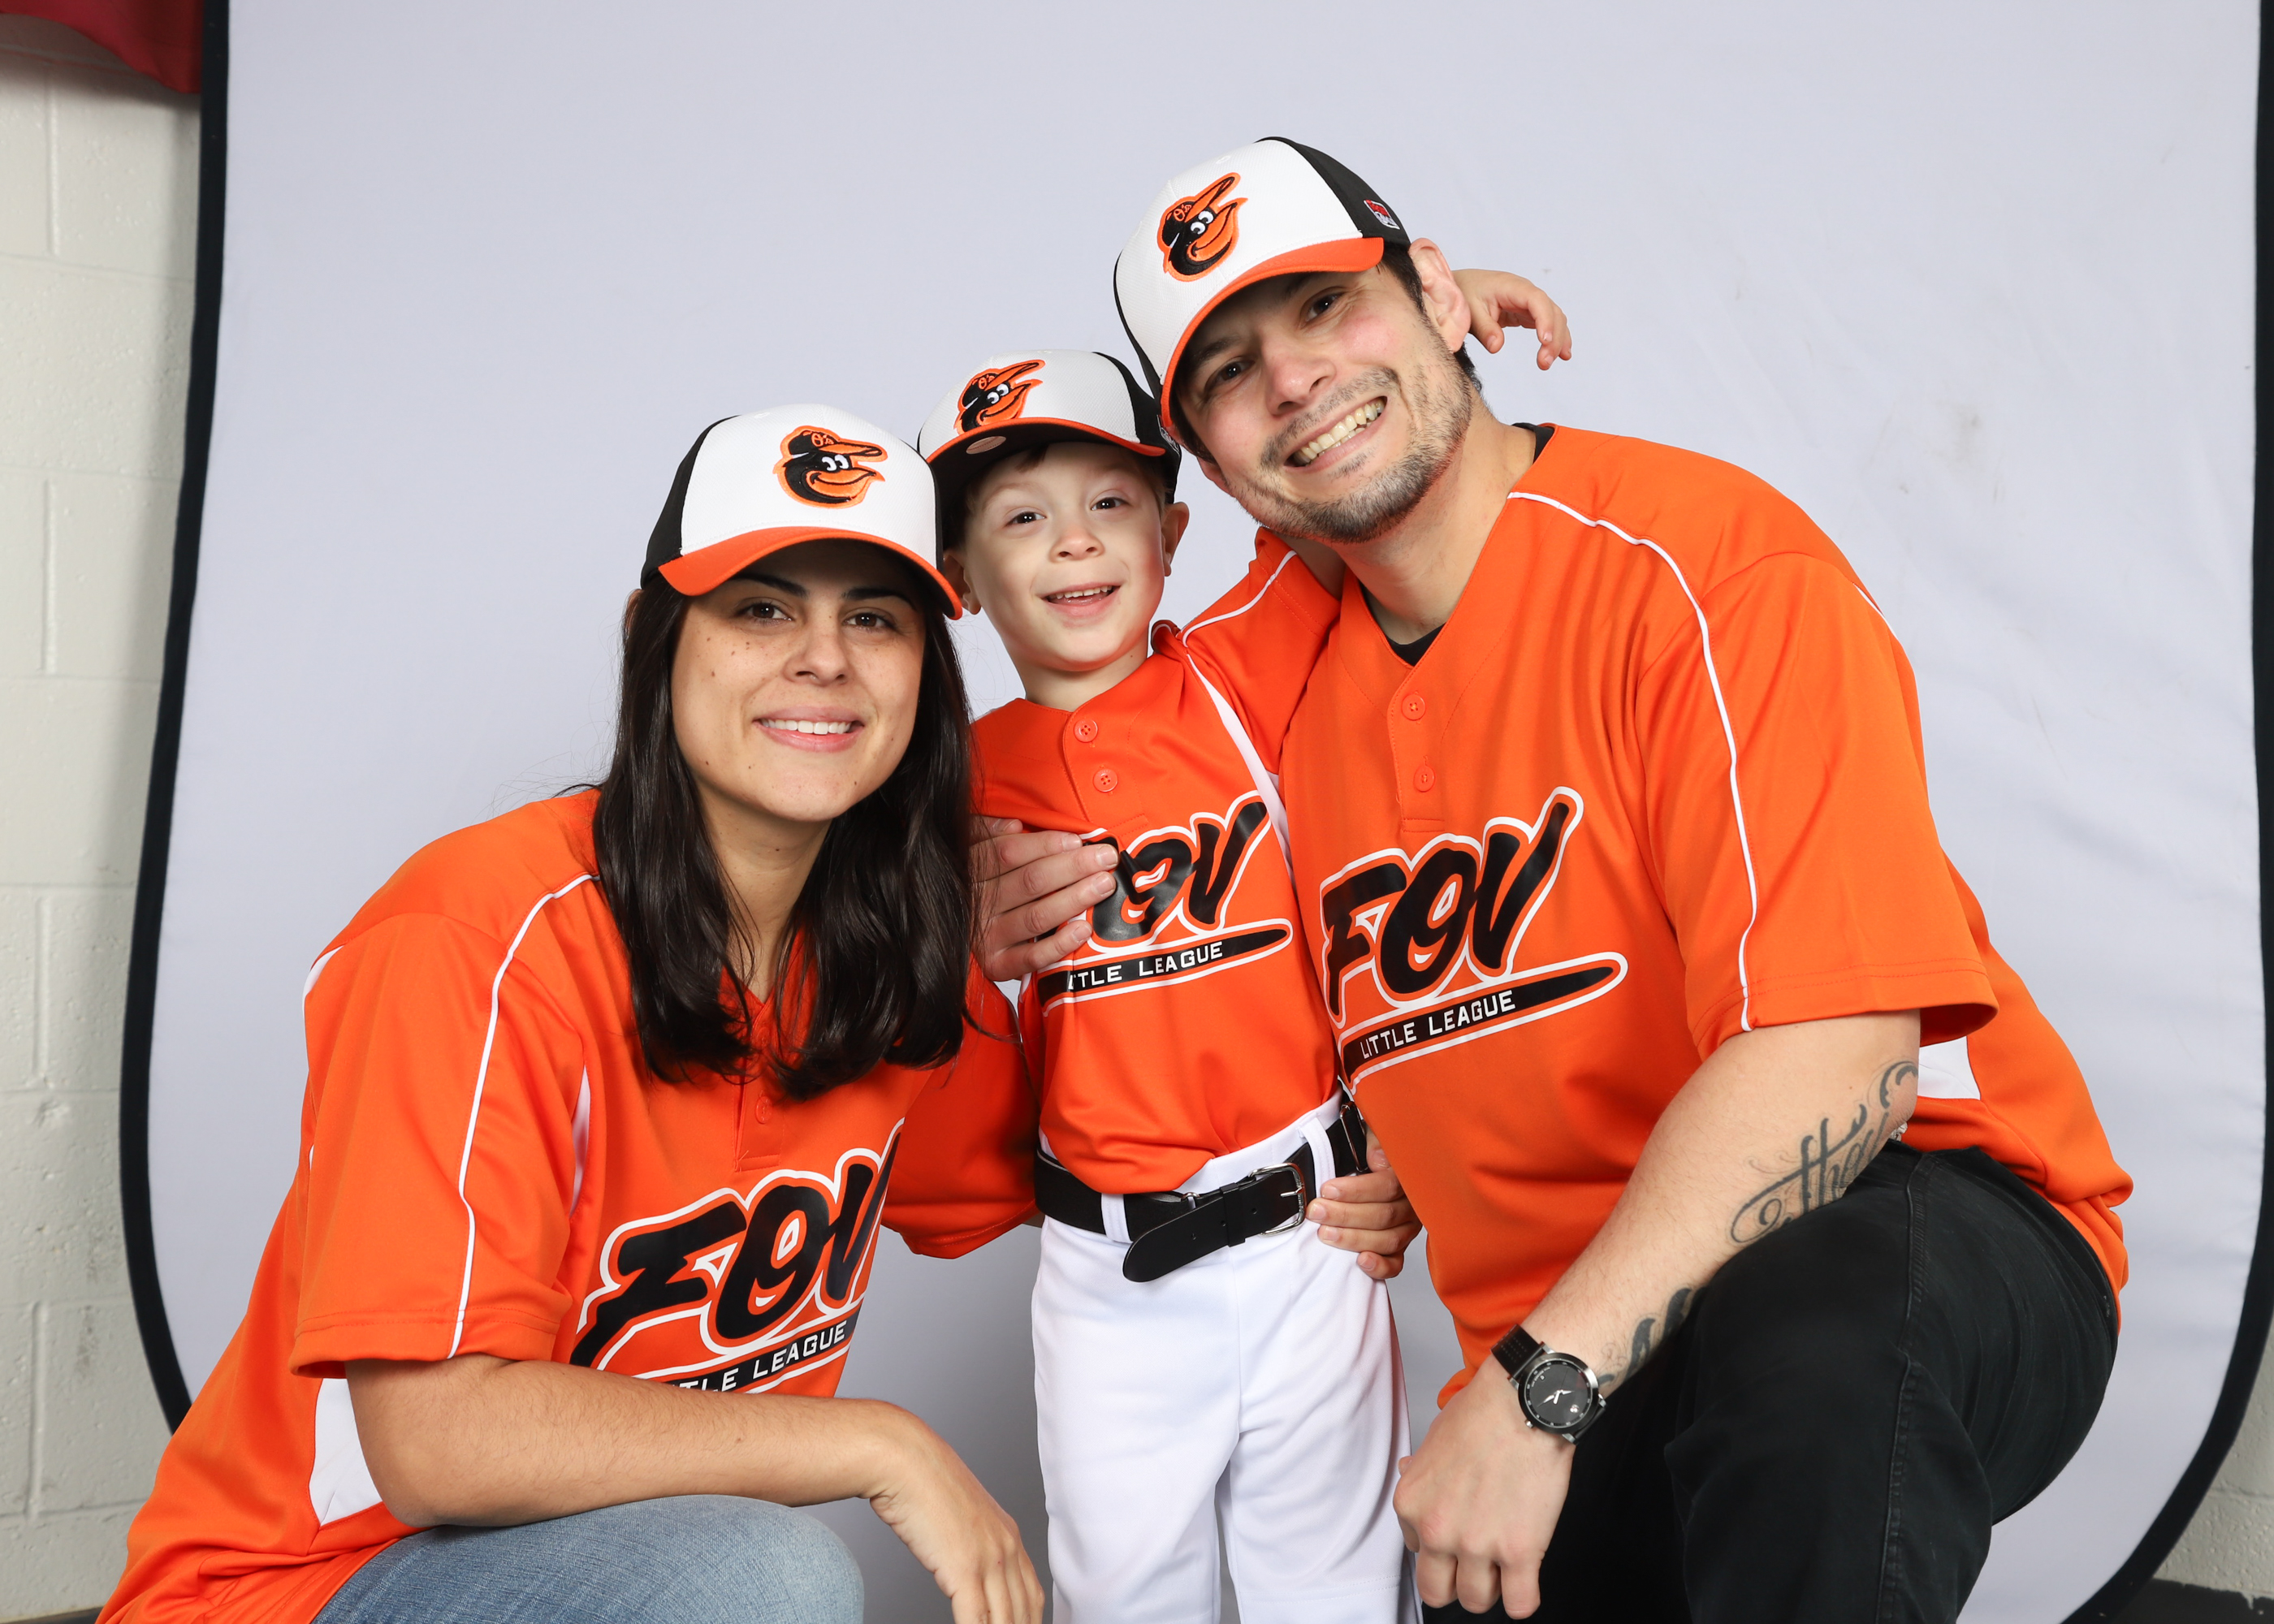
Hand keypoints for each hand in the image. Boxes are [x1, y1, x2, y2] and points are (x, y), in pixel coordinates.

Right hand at [866, 1408, 1044, 1623]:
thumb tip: (960, 1564)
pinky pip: (976, 1620)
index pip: (1032, 1595)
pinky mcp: (964, 1568)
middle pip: (1025, 1613)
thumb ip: (968, 1542)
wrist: (904, 1458)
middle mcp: (1007, 1547)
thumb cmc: (921, 1483)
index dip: (1029, 1622)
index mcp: (1008, 1535)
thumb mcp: (958, 1515)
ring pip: (1006, 1621)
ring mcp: (988, 1559)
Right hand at [972, 817, 1115, 981]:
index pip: (1008, 853)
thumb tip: (1014, 825)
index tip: (1077, 840)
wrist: (941, 939)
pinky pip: (1031, 957)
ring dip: (1075, 898)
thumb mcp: (968, 850)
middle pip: (1030, 881)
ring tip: (1103, 885)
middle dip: (1073, 867)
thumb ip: (987, 833)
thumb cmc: (971, 886)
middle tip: (1105, 858)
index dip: (1046, 845)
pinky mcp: (997, 965)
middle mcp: (977, 903)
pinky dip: (1059, 944)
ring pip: (1037, 916)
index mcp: (969, 871)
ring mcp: (986, 936)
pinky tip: (1083, 929)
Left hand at [1309, 1135, 1420, 1280]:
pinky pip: (1396, 1263)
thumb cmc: (1369, 1147)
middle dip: (1345, 1215)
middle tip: (1317, 1211)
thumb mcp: (1371, 1129)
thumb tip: (1379, 1161)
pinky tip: (1361, 1262)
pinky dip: (1380, 1266)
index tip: (1328, 1189)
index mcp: (1408, 1175)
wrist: (1368, 1163)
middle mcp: (1412, 1204)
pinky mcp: (1398, 1247)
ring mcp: (1407, 1228)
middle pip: (1384, 1215)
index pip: (1388, 1186)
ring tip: (1325, 1233)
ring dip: (1353, 1239)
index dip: (1357, 1190)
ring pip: (1387, 1240)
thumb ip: (1377, 1140)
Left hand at [1394, 1357, 1571, 1616]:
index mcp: (1412, 1505)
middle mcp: (1438, 1530)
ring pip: (1476, 1601)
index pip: (1417, 1552)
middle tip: (1476, 1565)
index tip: (1459, 1534)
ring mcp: (1478, 1545)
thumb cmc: (1483, 1414)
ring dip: (1492, 1588)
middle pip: (1436, 1591)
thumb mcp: (1433, 1440)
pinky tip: (1526, 1580)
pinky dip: (1523, 1599)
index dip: (1441, 1546)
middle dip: (1456, 1582)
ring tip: (1505, 1565)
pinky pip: (1519, 1605)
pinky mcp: (1520, 1552)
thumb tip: (1411, 1472)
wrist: (1524, 1404)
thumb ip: (1421, 1471)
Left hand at [1452, 269, 1572, 370]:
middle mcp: (1526, 292)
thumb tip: (1496, 347)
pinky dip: (1556, 338)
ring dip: (1557, 340)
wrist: (1461, 286)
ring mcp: (1529, 302)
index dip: (1545, 319)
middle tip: (1544, 363)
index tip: (1544, 341)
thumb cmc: (1465, 294)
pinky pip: (1548, 323)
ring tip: (1548, 363)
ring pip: (1554, 318)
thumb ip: (1484, 329)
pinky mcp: (1528, 312)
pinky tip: (1562, 354)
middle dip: (1553, 337)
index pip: (1537, 300)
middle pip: (1551, 311)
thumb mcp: (1469, 312)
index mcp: (1512, 286)